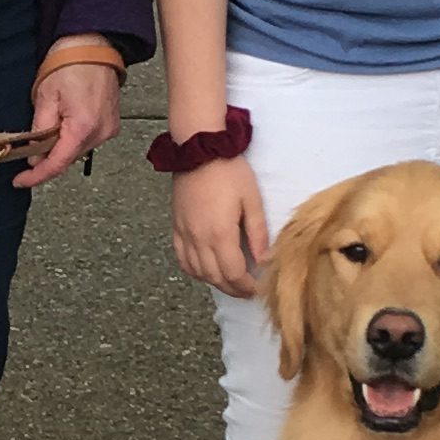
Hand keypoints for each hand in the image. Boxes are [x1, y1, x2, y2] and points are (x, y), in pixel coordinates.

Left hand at [17, 54, 121, 189]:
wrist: (93, 45)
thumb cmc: (70, 63)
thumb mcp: (45, 97)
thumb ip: (39, 131)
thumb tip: (35, 156)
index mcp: (83, 127)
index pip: (57, 164)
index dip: (36, 176)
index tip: (20, 181)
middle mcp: (101, 132)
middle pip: (67, 158)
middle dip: (46, 157)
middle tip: (28, 147)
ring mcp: (109, 129)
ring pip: (77, 150)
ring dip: (60, 145)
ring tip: (50, 122)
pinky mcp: (111, 124)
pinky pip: (87, 140)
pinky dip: (72, 137)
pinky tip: (64, 122)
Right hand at [171, 152, 268, 296]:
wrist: (199, 150)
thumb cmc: (229, 171)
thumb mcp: (252, 200)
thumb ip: (257, 233)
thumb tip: (263, 260)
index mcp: (220, 234)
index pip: (233, 274)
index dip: (246, 287)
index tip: (257, 289)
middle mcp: (199, 239)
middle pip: (215, 278)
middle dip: (233, 289)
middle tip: (247, 290)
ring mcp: (184, 234)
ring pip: (197, 272)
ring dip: (214, 282)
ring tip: (230, 281)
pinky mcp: (176, 227)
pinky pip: (182, 259)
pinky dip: (195, 270)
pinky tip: (206, 269)